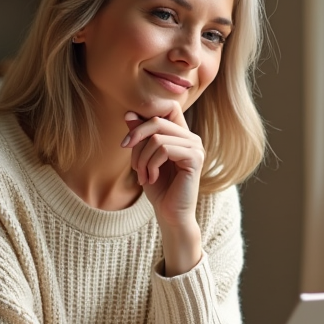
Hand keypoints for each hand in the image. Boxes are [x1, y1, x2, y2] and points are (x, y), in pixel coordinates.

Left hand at [121, 106, 203, 273]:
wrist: (170, 215)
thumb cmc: (159, 188)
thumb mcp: (143, 158)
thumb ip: (140, 137)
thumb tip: (129, 113)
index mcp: (181, 135)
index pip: (168, 108)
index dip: (146, 117)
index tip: (128, 139)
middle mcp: (191, 138)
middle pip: (158, 120)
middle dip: (136, 137)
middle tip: (127, 156)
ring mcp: (196, 147)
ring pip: (157, 138)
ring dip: (142, 158)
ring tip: (142, 175)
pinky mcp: (195, 158)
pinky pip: (164, 149)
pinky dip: (151, 164)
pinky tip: (151, 178)